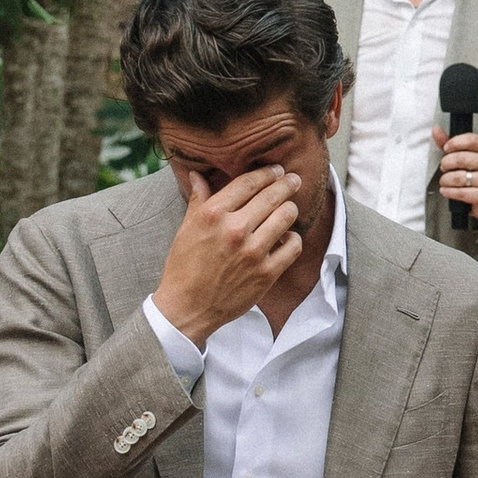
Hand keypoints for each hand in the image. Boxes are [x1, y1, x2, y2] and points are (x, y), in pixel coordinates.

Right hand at [155, 163, 306, 341]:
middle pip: (273, 195)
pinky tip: (286, 237)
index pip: (249, 182)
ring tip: (288, 209)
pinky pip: (293, 245)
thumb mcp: (186, 229)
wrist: (187, 308)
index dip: (267, 172)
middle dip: (287, 183)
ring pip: (287, 215)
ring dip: (290, 209)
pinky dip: (292, 238)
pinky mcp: (267, 272)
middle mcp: (235, 229)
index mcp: (213, 214)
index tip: (276, 170)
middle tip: (293, 180)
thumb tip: (197, 175)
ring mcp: (253, 251)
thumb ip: (198, 199)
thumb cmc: (184, 267)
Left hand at [434, 125, 477, 221]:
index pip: (471, 140)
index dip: (455, 143)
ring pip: (459, 177)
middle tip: (443, 167)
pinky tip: (446, 190)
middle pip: (462, 158)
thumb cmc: (469, 171)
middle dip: (446, 163)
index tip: (446, 148)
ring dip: (445, 179)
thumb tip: (436, 130)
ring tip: (444, 180)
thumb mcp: (459, 154)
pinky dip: (449, 192)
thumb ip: (447, 142)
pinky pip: (462, 193)